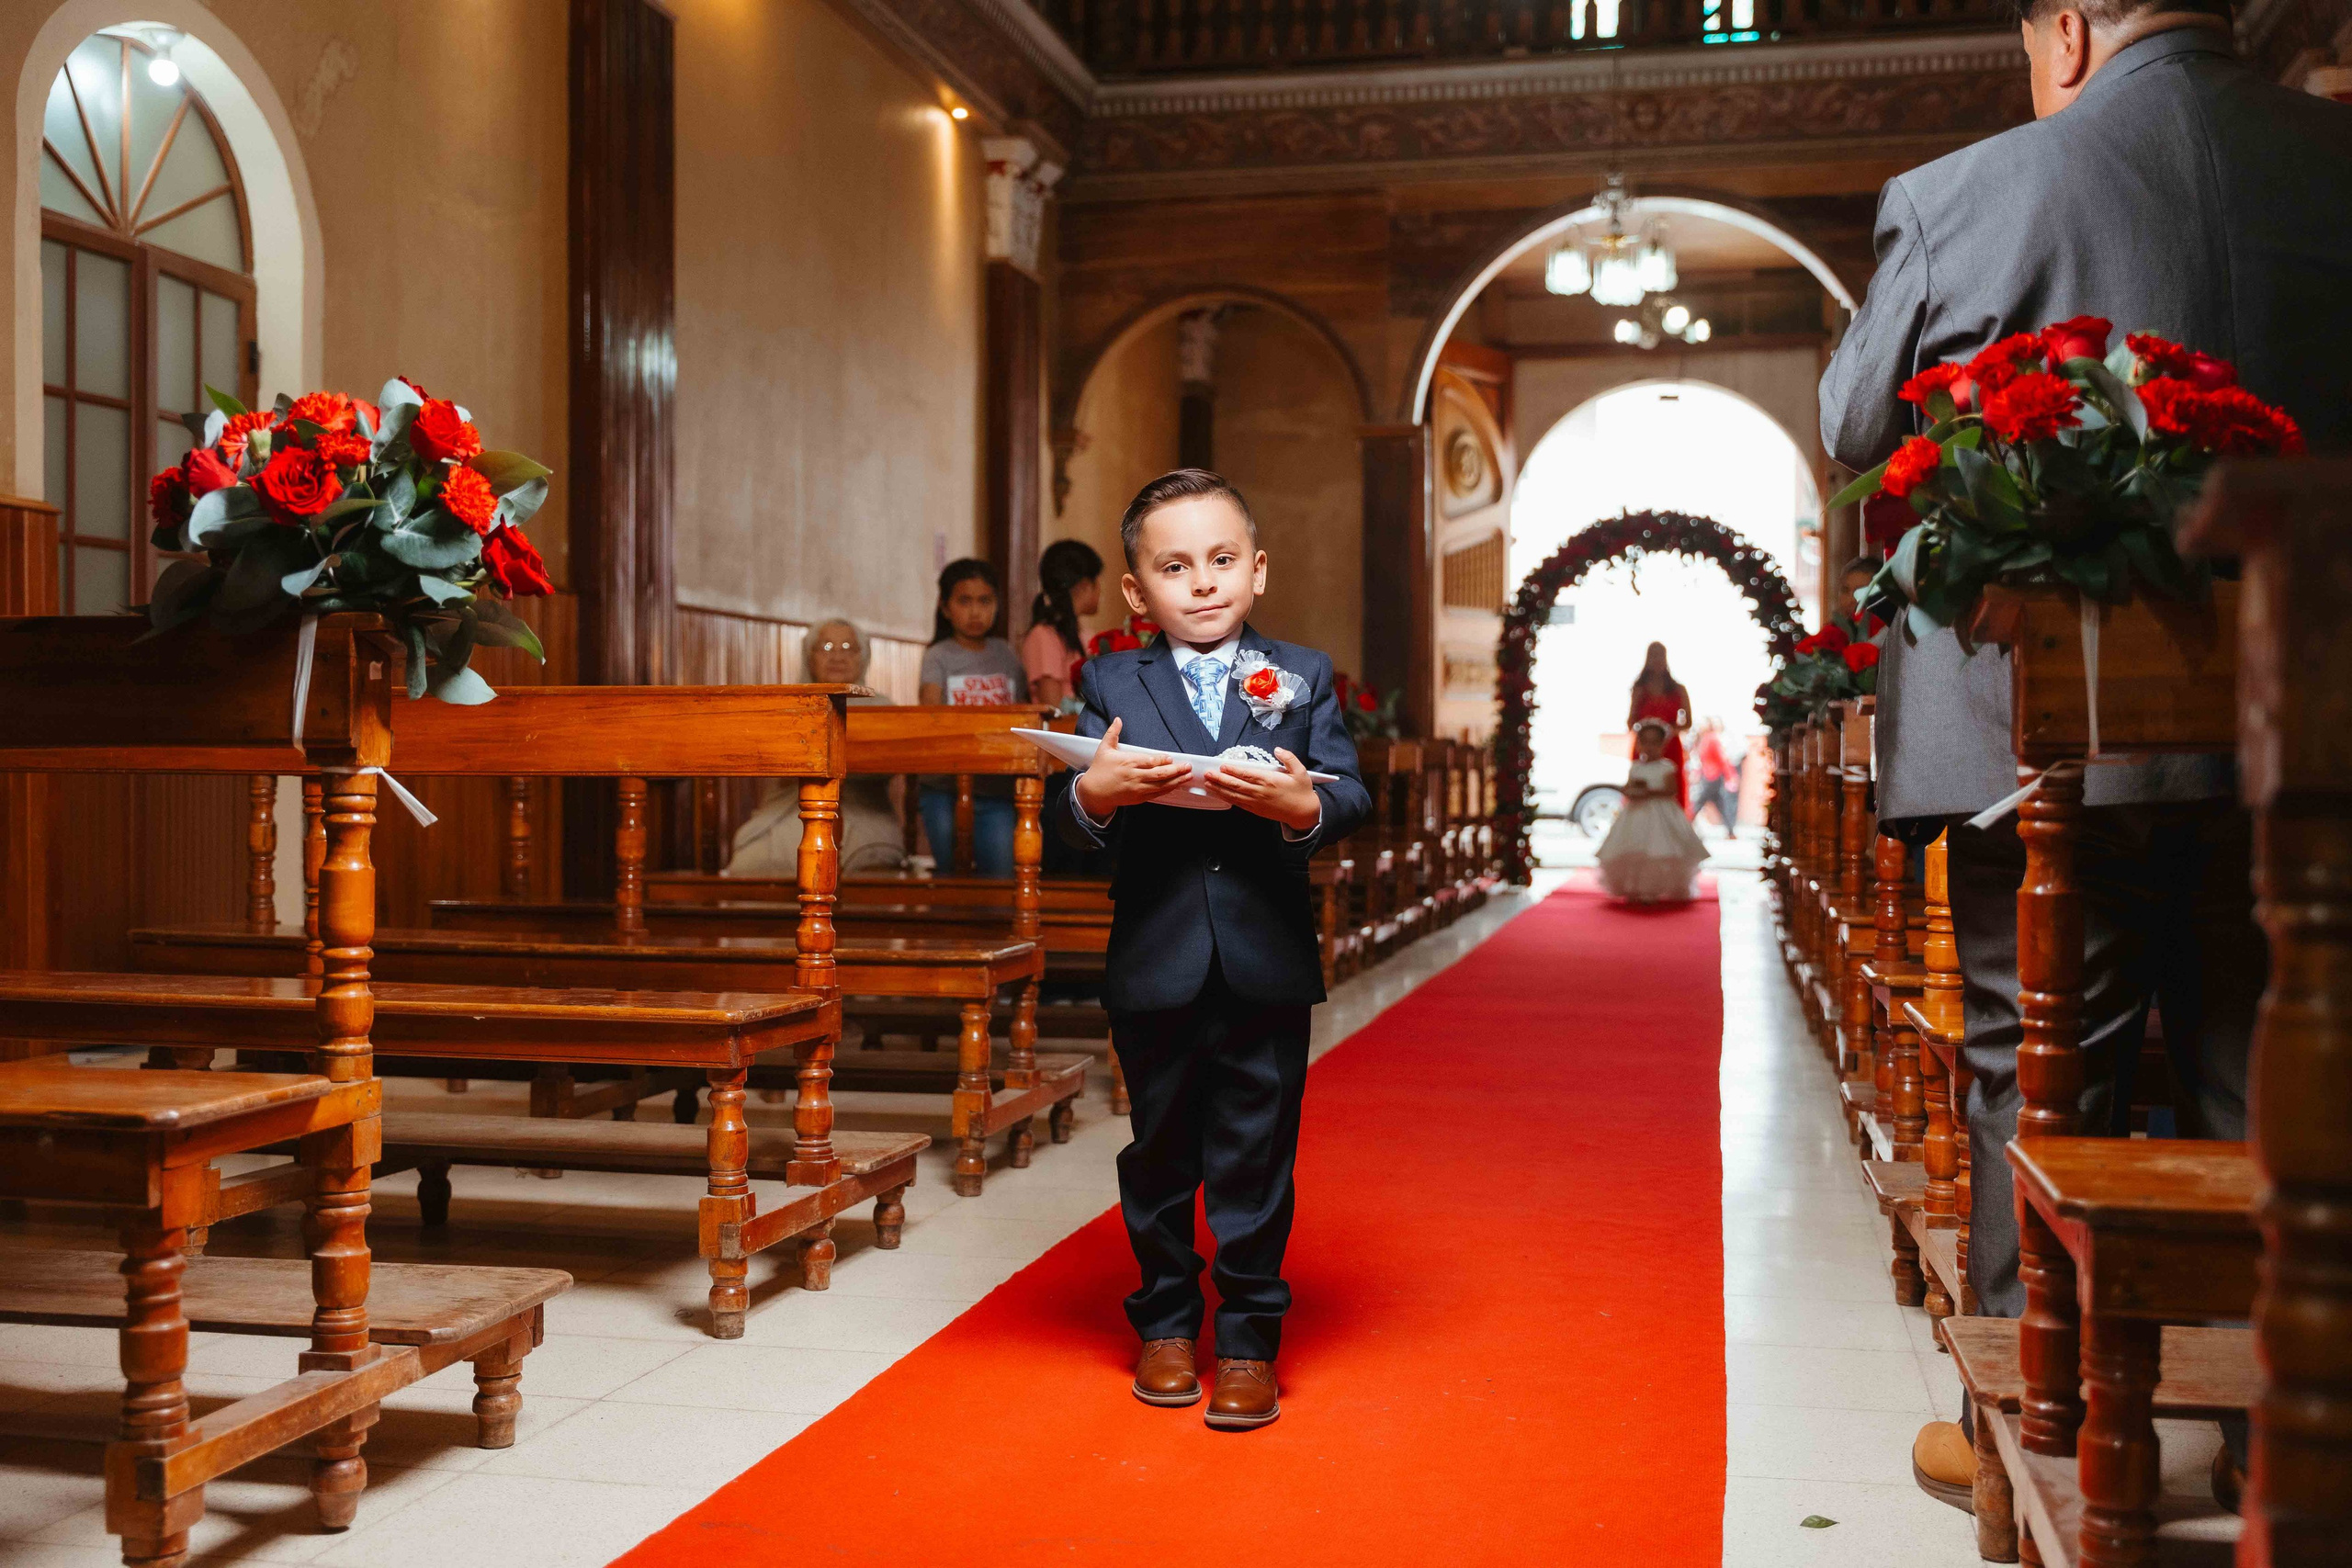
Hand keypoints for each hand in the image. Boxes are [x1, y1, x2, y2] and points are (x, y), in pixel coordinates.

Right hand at [1072, 718, 1187, 817]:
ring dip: (1176, 781)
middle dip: (1176, 771)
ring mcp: (1137, 789)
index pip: (1149, 761)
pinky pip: (1156, 794)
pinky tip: (1176, 785)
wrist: (1093, 793)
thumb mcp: (1104, 749)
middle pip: (1159, 774)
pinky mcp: (1138, 798)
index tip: (1171, 758)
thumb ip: (1113, 733)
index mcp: (1127, 762)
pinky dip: (1168, 790)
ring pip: (1161, 786)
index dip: (1162, 760)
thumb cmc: (1099, 769)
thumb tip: (1118, 719)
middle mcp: (1134, 776)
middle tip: (1188, 766)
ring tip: (1188, 776)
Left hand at [1204, 747, 1322, 831]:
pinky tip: (1219, 794)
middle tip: (1207, 773)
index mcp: (1270, 780)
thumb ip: (1289, 758)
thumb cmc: (1302, 791)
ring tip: (1207, 783)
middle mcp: (1260, 792)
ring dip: (1219, 789)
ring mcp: (1257, 802)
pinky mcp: (1256, 810)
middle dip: (1220, 779)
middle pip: (1236, 785)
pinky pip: (1239, 803)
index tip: (1222, 765)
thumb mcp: (1300, 771)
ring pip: (1234, 795)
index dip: (1233, 770)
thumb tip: (1277, 749)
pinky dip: (1227, 798)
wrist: (1304, 813)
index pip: (1247, 774)